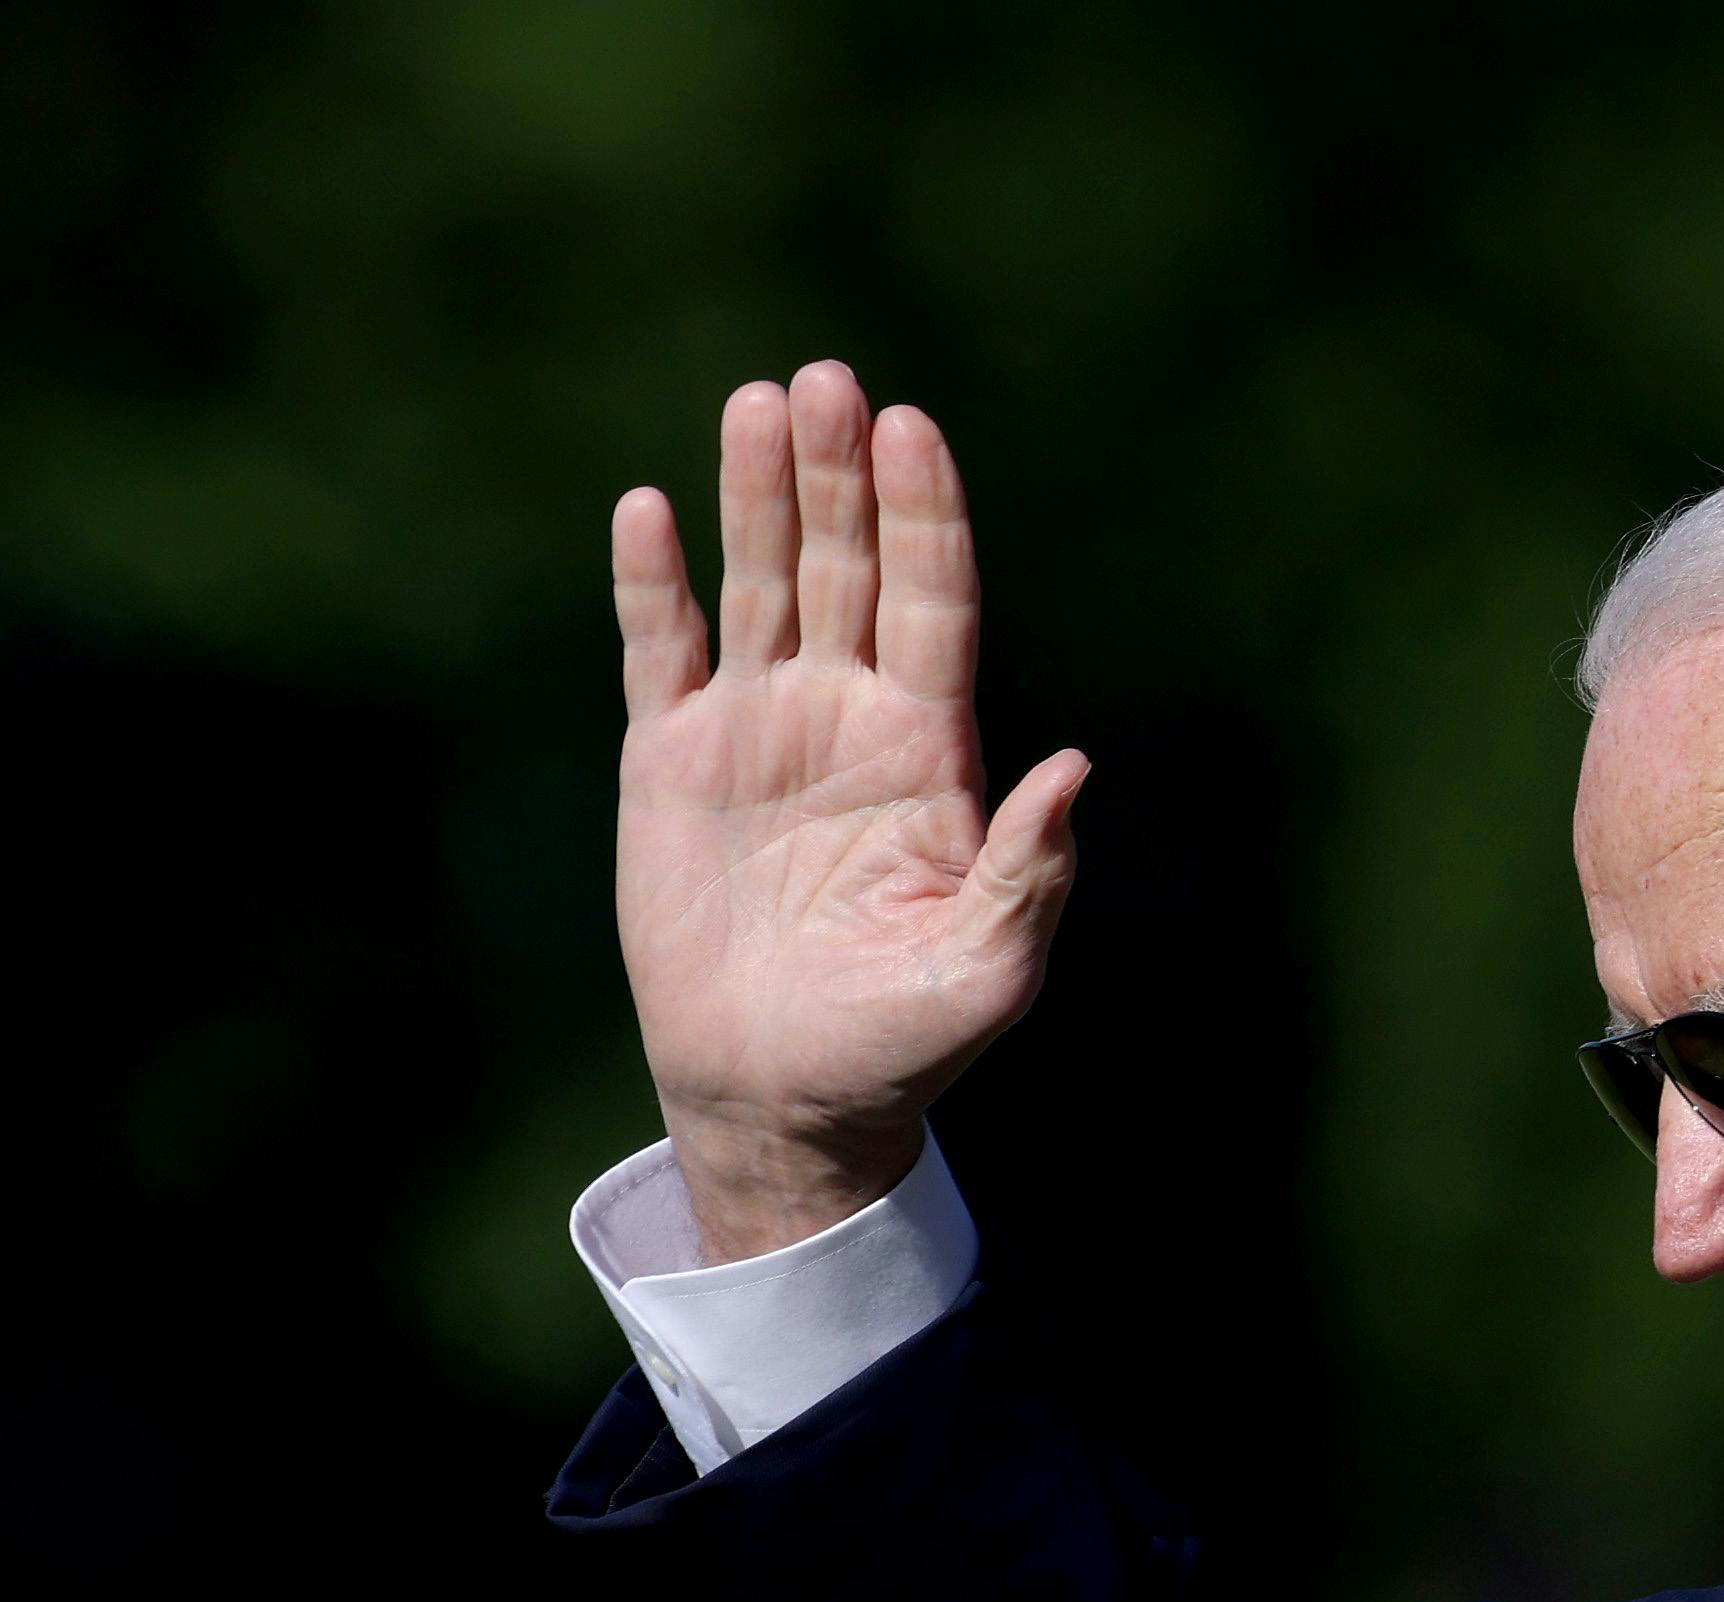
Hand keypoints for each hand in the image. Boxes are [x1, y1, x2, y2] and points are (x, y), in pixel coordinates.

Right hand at [609, 361, 1089, 1261]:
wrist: (782, 1098)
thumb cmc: (900, 1043)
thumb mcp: (986, 971)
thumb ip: (1028, 871)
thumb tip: (1075, 767)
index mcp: (928, 750)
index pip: (933, 603)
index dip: (925, 517)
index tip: (914, 428)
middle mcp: (846, 716)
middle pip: (848, 566)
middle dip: (841, 475)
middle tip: (828, 381)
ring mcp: (756, 729)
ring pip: (760, 582)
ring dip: (758, 495)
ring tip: (757, 404)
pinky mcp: (672, 760)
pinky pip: (661, 650)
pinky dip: (653, 583)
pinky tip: (648, 509)